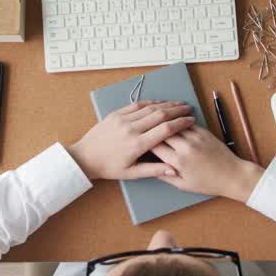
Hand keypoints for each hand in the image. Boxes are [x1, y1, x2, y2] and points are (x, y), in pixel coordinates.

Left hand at [68, 100, 194, 180]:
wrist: (85, 158)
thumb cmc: (108, 167)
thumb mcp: (131, 173)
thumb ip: (154, 170)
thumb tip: (174, 170)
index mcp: (136, 145)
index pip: (165, 130)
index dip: (180, 124)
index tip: (190, 121)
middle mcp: (131, 129)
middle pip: (160, 115)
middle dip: (177, 111)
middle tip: (188, 109)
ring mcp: (122, 120)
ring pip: (149, 108)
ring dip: (166, 104)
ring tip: (178, 104)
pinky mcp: (116, 114)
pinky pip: (136, 105)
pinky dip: (150, 103)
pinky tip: (160, 103)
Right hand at [152, 125, 263, 202]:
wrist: (232, 175)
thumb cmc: (207, 183)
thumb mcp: (183, 185)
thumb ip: (165, 176)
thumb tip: (150, 168)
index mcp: (178, 162)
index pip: (155, 146)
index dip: (146, 142)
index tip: (141, 140)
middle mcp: (185, 148)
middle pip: (162, 132)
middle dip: (153, 130)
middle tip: (146, 127)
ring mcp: (195, 138)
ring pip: (174, 125)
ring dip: (165, 122)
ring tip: (156, 119)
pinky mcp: (204, 132)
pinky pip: (187, 123)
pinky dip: (179, 121)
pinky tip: (173, 119)